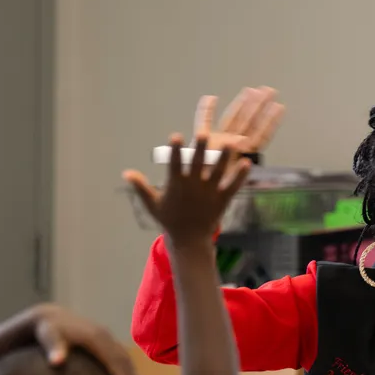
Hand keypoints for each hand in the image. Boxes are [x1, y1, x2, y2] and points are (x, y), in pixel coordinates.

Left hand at [31, 304, 140, 374]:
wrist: (49, 317)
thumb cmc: (46, 331)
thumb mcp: (47, 335)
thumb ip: (53, 346)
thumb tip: (57, 362)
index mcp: (94, 336)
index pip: (112, 358)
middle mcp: (105, 335)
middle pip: (123, 359)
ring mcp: (108, 338)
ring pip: (125, 359)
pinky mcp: (106, 343)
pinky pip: (121, 358)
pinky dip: (128, 373)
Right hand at [124, 87, 285, 246]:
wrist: (189, 241)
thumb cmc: (170, 220)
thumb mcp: (153, 204)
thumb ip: (141, 187)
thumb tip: (126, 173)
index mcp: (176, 185)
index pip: (174, 164)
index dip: (175, 150)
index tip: (175, 136)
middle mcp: (193, 187)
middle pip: (197, 164)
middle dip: (199, 149)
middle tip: (203, 133)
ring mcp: (209, 193)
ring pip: (217, 172)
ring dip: (224, 158)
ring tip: (231, 143)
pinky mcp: (222, 200)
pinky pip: (232, 186)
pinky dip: (240, 176)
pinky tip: (248, 163)